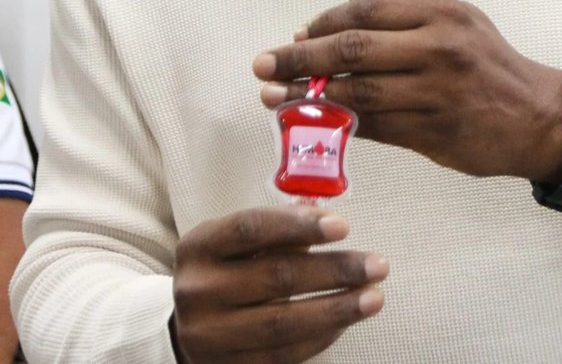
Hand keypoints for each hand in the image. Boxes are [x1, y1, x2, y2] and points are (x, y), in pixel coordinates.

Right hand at [171, 206, 386, 363]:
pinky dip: (320, 338)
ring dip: (337, 309)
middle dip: (334, 271)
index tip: (344, 226)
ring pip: (284, 322)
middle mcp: (198, 290)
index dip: (298, 226)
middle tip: (377, 265)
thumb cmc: (223, 273)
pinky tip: (346, 322)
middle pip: (276, 277)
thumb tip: (323, 212)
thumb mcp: (234, 244)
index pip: (250, 229)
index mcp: (199, 247)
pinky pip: (284, 355)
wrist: (184, 330)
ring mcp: (209, 335)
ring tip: (374, 297)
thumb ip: (277, 229)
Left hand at [254, 0, 561, 181]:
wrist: (537, 116)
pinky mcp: (434, 133)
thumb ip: (400, 5)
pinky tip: (314, 123)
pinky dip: (340, 125)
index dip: (319, 26)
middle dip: (298, 59)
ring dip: (307, 98)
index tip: (292, 37)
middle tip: (262, 66)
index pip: (363, 14)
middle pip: (351, 50)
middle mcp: (438, 48)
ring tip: (274, 99)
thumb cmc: (488, 63)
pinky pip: (375, 128)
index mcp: (439, 13)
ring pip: (357, 93)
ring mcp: (436, 93)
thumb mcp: (455, 19)